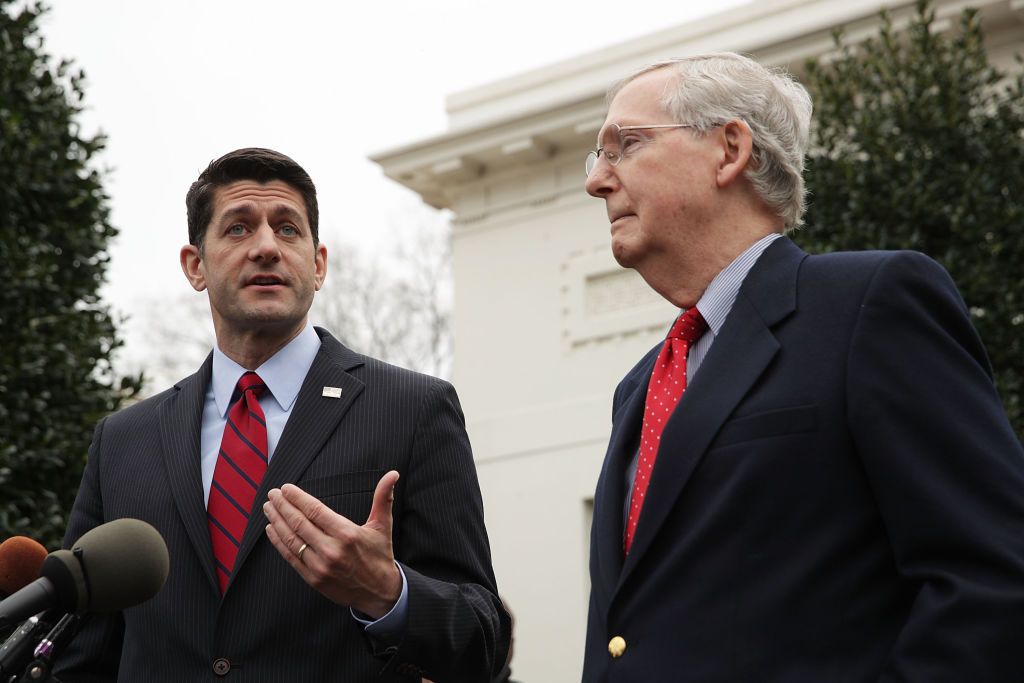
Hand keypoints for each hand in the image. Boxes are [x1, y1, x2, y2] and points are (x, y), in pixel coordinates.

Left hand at [263, 470, 402, 618]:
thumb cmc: (380, 555)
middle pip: (299, 523)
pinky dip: (278, 542)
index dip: (298, 498)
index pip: (315, 511)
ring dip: (277, 521)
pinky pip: (291, 557)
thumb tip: (392, 474)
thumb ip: (383, 499)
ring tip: (269, 508)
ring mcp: (320, 565)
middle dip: (283, 506)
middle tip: (273, 494)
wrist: (379, 593)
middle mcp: (331, 550)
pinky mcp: (313, 579)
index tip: (286, 488)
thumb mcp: (383, 526)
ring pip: (292, 539)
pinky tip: (271, 529)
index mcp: (347, 534)